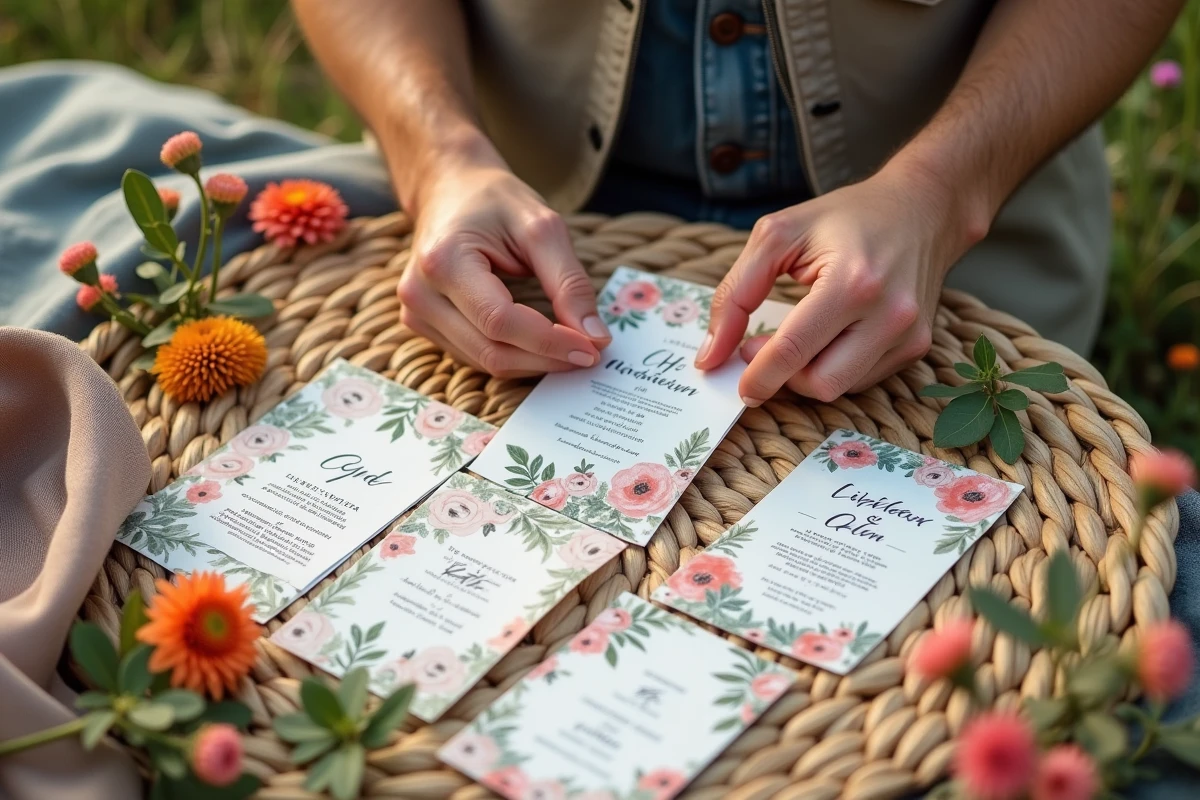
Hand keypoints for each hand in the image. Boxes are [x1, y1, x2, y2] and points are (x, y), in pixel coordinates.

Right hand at [397, 161, 609, 376]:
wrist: (448, 189)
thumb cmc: (494, 201)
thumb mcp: (542, 228)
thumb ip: (569, 283)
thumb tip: (595, 338)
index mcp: (443, 262)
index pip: (500, 321)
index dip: (550, 341)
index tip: (593, 349)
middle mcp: (420, 294)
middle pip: (492, 350)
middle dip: (547, 358)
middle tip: (591, 353)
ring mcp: (417, 314)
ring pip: (485, 362)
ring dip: (533, 362)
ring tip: (570, 347)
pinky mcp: (424, 325)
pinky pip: (475, 357)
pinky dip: (514, 357)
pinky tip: (539, 343)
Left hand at [696, 162, 984, 403]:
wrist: (923, 208)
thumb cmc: (846, 217)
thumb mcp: (777, 236)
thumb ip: (736, 295)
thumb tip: (710, 356)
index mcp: (853, 281)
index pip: (792, 351)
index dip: (756, 375)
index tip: (732, 378)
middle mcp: (890, 314)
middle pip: (819, 383)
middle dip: (780, 377)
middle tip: (758, 349)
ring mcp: (909, 335)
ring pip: (840, 389)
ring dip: (804, 375)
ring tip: (792, 339)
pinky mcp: (917, 346)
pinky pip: (861, 380)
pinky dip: (832, 368)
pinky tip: (825, 338)